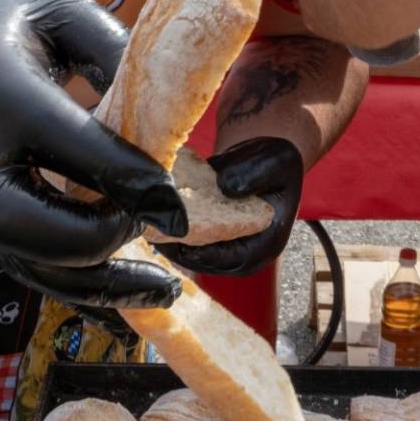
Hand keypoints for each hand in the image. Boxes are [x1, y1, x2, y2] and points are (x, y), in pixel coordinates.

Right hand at [0, 0, 186, 310]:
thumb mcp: (54, 10)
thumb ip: (111, 48)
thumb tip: (169, 110)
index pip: (72, 150)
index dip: (132, 181)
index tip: (177, 203)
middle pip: (33, 229)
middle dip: (104, 238)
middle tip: (157, 226)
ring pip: (26, 266)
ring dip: (99, 285)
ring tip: (164, 288)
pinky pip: (20, 268)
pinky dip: (75, 286)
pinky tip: (123, 291)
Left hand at [159, 136, 303, 276]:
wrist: (262, 160)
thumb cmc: (274, 161)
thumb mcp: (274, 159)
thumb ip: (253, 173)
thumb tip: (225, 187)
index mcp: (267, 243)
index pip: (231, 259)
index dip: (201, 253)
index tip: (175, 241)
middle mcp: (245, 253)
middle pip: (205, 261)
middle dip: (176, 247)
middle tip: (149, 229)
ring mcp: (225, 249)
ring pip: (191, 254)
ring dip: (168, 240)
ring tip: (144, 222)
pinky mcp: (209, 240)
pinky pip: (186, 241)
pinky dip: (169, 230)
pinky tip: (151, 213)